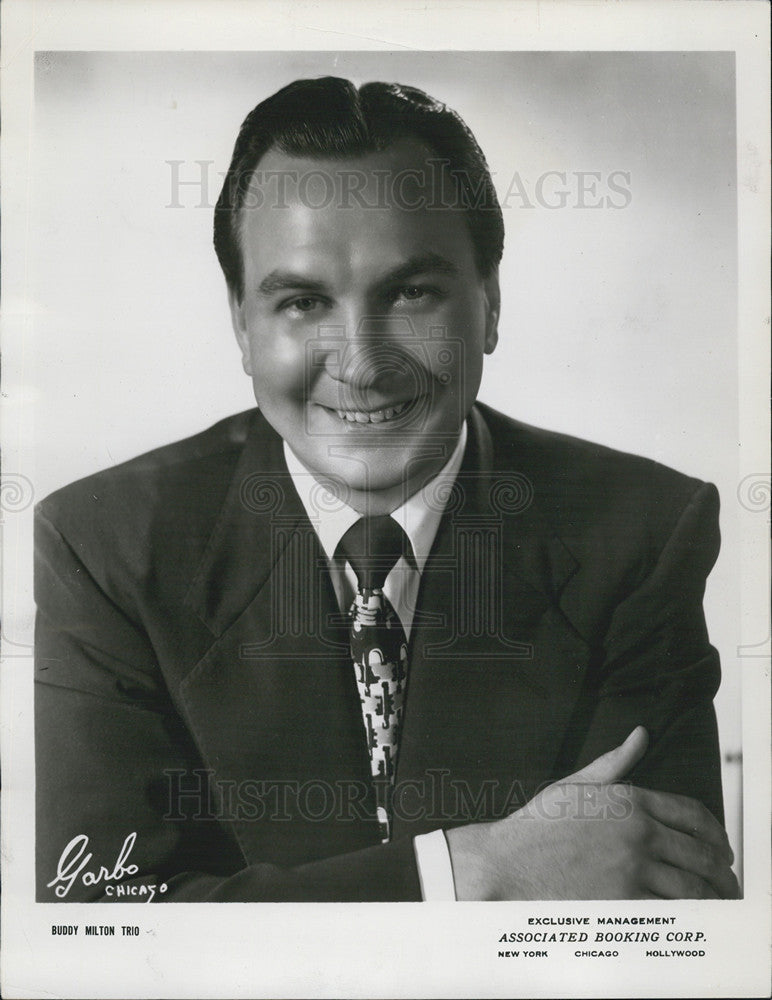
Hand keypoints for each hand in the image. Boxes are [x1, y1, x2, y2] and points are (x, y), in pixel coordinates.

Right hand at [445, 726, 738, 899]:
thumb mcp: (578, 784)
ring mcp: (633, 866)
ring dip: (712, 896)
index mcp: (630, 799)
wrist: (509, 862)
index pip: (693, 813)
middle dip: (720, 869)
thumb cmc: (540, 824)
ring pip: (692, 885)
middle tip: (726, 879)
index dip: (715, 832)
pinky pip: (671, 910)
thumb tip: (641, 734)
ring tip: (718, 901)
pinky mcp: (625, 900)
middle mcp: (638, 831)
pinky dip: (689, 915)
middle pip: (700, 852)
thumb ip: (616, 761)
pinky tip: (692, 916)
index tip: (721, 846)